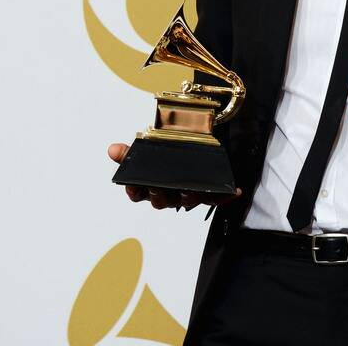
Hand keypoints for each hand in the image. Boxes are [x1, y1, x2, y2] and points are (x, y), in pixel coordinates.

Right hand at [107, 143, 240, 210]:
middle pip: (161, 200)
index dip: (135, 191)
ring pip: (187, 200)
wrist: (186, 147)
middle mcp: (165, 195)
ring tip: (194, 187)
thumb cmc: (163, 155)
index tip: (134, 186)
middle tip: (162, 186)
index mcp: (148, 188)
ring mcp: (185, 195)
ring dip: (191, 195)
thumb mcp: (145, 150)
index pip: (137, 194)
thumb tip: (113, 149)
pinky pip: (213, 198)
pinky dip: (223, 196)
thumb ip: (130, 152)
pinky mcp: (204, 193)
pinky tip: (233, 191)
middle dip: (161, 193)